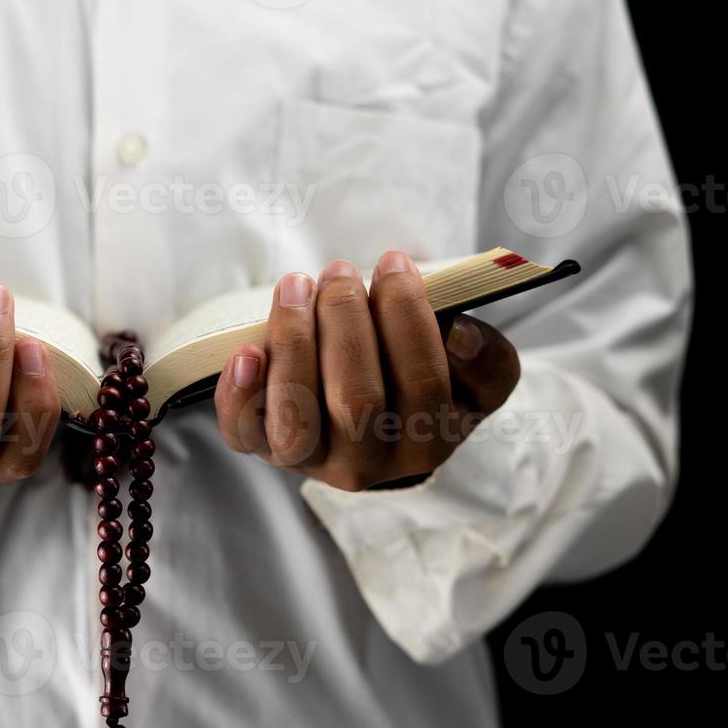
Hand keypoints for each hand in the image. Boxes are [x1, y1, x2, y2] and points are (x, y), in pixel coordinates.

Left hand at [213, 250, 520, 490]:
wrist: (369, 424)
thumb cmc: (418, 378)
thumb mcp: (473, 376)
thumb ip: (488, 359)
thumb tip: (460, 334)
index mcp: (430, 440)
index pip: (424, 383)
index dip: (408, 318)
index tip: (393, 262)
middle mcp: (372, 464)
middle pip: (357, 400)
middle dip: (345, 320)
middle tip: (340, 270)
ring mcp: (313, 462)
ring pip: (297, 420)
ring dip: (294, 343)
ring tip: (297, 286)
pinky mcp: (264, 451)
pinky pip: (243, 432)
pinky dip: (239, 392)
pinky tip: (246, 350)